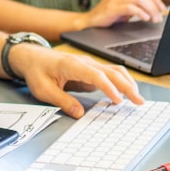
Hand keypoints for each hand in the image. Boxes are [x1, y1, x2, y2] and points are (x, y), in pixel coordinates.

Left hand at [14, 44, 143, 117]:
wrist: (30, 57)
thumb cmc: (36, 71)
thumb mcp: (43, 89)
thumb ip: (61, 100)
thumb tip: (79, 113)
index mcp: (71, 65)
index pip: (96, 75)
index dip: (109, 88)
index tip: (118, 101)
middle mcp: (83, 62)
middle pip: (111, 72)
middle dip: (127, 87)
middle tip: (139, 102)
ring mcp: (88, 64)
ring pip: (113, 70)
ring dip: (127, 83)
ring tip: (137, 99)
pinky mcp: (90, 69)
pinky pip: (109, 74)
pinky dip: (121, 82)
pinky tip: (126, 93)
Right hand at [78, 0, 166, 29]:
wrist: (89, 21)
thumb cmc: (108, 16)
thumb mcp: (124, 8)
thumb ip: (136, 5)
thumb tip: (155, 9)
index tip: (162, 8)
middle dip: (154, 6)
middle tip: (159, 17)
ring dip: (150, 10)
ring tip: (153, 19)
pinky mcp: (111, 8)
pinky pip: (130, 7)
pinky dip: (140, 13)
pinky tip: (145, 18)